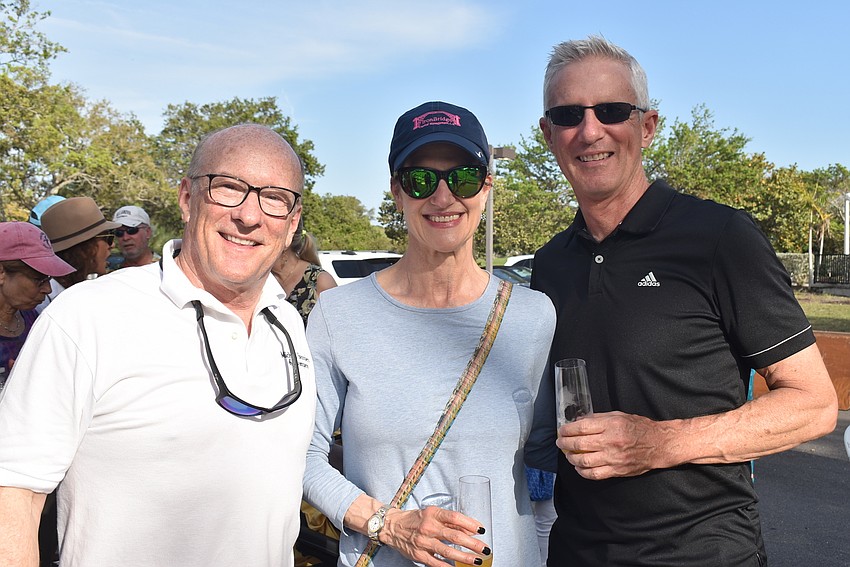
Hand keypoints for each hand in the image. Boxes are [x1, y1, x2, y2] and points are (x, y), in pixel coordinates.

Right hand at [381, 506, 491, 566]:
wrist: (392, 526)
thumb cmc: (416, 519)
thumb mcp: (432, 513)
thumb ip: (450, 520)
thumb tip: (471, 527)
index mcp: (433, 514)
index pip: (454, 517)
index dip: (469, 523)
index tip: (481, 530)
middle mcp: (428, 527)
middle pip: (454, 536)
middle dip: (472, 544)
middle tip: (485, 549)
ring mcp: (423, 542)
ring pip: (447, 551)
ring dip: (464, 557)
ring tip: (477, 561)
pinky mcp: (419, 555)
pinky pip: (436, 563)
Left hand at [556, 411, 670, 479]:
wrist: (659, 444)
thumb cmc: (640, 428)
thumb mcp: (619, 416)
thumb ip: (598, 418)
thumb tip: (579, 421)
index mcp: (611, 425)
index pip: (582, 428)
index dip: (567, 430)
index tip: (561, 431)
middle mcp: (611, 441)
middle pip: (579, 444)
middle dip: (565, 443)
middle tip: (560, 442)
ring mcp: (613, 458)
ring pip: (584, 461)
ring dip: (571, 458)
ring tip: (568, 455)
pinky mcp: (617, 470)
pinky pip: (595, 474)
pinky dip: (583, 472)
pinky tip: (579, 467)